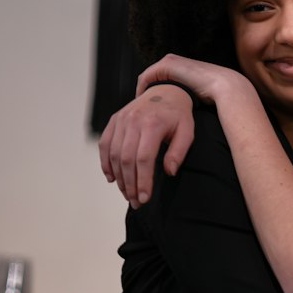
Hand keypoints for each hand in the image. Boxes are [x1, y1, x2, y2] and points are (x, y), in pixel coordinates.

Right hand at [98, 85, 194, 207]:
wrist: (165, 90)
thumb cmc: (178, 114)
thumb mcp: (187, 131)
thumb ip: (179, 152)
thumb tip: (169, 172)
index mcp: (152, 124)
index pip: (144, 159)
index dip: (143, 181)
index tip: (145, 198)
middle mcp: (133, 121)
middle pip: (127, 159)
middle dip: (130, 184)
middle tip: (136, 202)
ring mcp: (121, 120)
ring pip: (114, 154)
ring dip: (119, 177)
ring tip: (127, 194)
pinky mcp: (114, 120)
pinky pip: (105, 144)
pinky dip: (105, 162)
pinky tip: (112, 178)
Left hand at [137, 53, 246, 103]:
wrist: (224, 86)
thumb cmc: (213, 93)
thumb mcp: (193, 94)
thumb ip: (184, 96)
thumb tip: (177, 110)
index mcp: (178, 66)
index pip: (156, 80)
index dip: (151, 95)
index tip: (148, 110)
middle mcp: (172, 60)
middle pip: (150, 79)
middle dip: (145, 94)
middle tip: (141, 110)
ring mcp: (169, 61)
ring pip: (147, 79)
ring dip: (143, 93)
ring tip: (140, 108)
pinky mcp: (167, 65)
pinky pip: (146, 78)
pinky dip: (142, 89)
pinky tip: (144, 102)